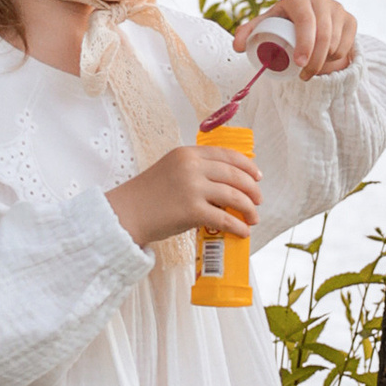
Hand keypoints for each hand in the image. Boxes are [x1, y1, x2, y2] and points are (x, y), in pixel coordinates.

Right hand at [110, 137, 260, 250]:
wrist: (126, 213)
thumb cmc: (147, 196)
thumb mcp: (171, 171)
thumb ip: (195, 171)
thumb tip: (226, 185)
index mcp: (187, 153)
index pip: (226, 154)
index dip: (247, 166)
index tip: (257, 176)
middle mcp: (191, 166)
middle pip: (234, 175)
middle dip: (252, 189)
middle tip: (259, 200)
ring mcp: (192, 188)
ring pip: (234, 196)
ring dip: (249, 209)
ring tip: (253, 218)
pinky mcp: (192, 211)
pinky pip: (224, 219)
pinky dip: (238, 226)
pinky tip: (243, 232)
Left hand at [239, 0, 356, 78]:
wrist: (308, 14)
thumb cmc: (283, 21)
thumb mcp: (266, 24)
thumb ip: (248, 32)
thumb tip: (237, 47)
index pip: (306, 21)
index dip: (305, 44)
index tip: (299, 63)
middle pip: (324, 34)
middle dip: (315, 60)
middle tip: (304, 75)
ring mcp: (338, 7)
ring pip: (336, 42)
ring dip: (325, 61)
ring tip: (311, 69)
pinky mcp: (350, 18)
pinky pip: (348, 44)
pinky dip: (337, 57)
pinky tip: (325, 59)